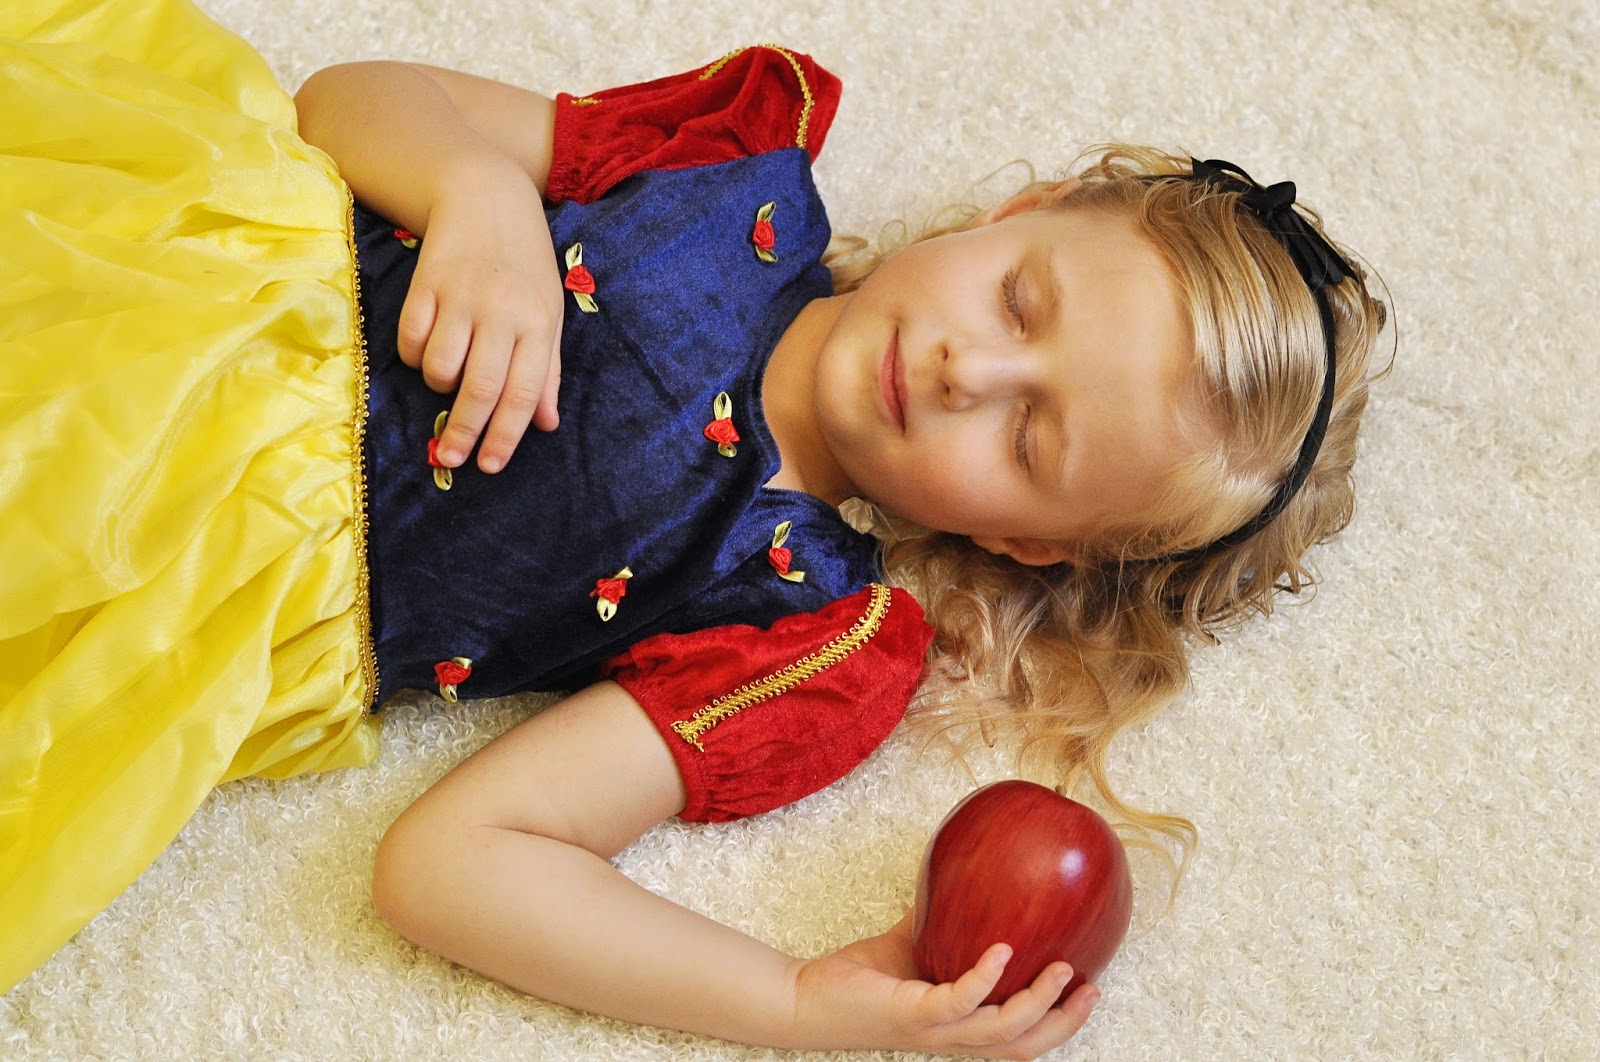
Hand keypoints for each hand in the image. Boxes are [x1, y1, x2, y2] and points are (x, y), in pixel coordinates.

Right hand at [396, 158, 563, 472]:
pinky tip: (428, 346)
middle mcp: (502, 312)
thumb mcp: (548, 312)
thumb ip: (547, 370)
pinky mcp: (425, 283)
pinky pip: (411, 340)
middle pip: (481, 388)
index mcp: (539, 323)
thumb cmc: (524, 265)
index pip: (524, 393)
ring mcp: (462, 296)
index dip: (505, 436)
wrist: (486, 195)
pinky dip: (416, 355)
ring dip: (440, 384)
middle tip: (453, 457)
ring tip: (449, 375)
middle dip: (465, 431)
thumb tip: (546, 425)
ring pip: (440, 367)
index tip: (490, 465)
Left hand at [787, 911, 1099, 1057]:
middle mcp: (952, 1037)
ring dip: (1037, 1003)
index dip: (1058, 1022)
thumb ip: (940, 926)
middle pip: (1024, 1046)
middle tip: (1093, 990)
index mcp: (958, 1027)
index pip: (1020, 1039)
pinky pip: (958, 1002)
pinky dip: (985, 978)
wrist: (806, 997)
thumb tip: (964, 880)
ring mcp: (934, 1029)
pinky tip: (1002, 951)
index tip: (1089, 991)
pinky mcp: (912, 1014)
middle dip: (1063, 1022)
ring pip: (1002, 1032)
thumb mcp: (910, 947)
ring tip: (1062, 969)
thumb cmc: (857, 979)